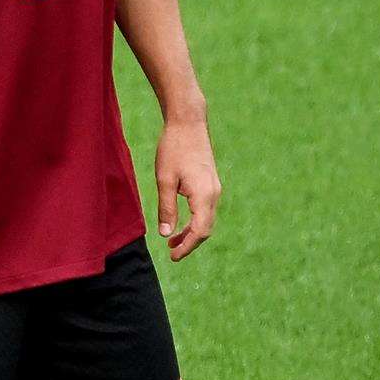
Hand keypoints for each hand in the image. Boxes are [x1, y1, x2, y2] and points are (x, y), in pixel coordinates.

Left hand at [156, 114, 220, 260]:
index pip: (200, 231)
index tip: (172, 256)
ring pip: (206, 219)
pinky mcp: (210, 183)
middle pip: (206, 229)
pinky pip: (205, 209)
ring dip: (191, 232)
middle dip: (189, 243)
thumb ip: (166, 208)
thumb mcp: (164, 179)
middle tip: (170, 251)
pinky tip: (180, 221)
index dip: (187, 247)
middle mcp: (214, 195)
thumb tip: (166, 234)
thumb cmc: (173, 149)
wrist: (188, 123)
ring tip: (171, 240)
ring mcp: (214, 188)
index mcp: (204, 196)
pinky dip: (194, 219)